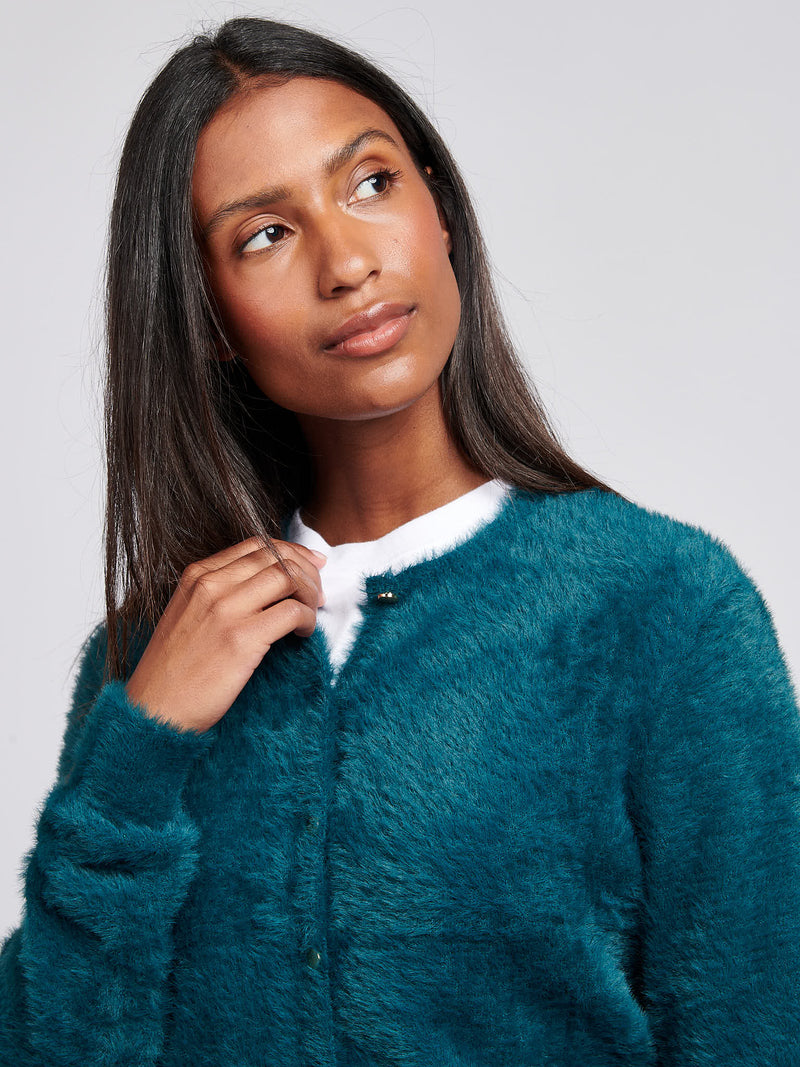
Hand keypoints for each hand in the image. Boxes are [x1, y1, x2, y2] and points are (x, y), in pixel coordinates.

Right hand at [124, 537, 326, 734]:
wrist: (153, 711)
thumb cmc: (174, 671)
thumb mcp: (189, 615)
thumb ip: (220, 592)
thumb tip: (268, 581)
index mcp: (197, 576)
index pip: (257, 545)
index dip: (291, 551)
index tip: (311, 564)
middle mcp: (210, 585)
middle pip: (277, 557)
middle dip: (307, 570)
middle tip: (317, 592)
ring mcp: (225, 610)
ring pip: (289, 578)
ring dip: (310, 593)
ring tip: (311, 613)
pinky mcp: (241, 640)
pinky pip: (292, 612)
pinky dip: (308, 620)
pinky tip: (304, 634)